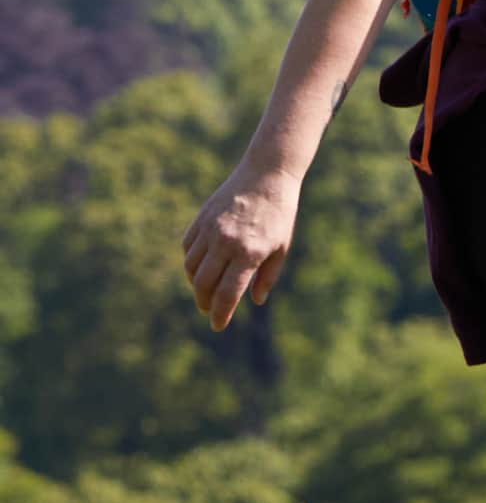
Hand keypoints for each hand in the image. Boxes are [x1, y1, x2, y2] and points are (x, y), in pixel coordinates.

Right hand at [181, 164, 300, 330]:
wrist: (266, 176)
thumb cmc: (280, 215)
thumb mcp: (281, 247)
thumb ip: (267, 276)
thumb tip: (255, 301)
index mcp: (250, 253)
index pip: (228, 293)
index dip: (221, 314)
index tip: (217, 326)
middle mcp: (226, 242)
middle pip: (203, 284)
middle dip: (204, 303)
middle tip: (209, 310)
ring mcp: (210, 230)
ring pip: (191, 267)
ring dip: (196, 283)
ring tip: (206, 290)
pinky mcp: (200, 219)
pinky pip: (188, 248)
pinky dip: (191, 262)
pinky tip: (201, 267)